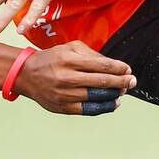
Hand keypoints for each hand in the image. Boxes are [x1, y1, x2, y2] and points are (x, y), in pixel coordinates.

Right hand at [15, 41, 137, 115]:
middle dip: (121, 82)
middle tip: (132, 81)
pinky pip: (88, 109)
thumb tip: (115, 65)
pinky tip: (113, 103)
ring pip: (96, 97)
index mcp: (68, 59)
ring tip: (123, 92)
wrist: (26, 74)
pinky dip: (104, 107)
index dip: (119, 68)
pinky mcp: (62, 107)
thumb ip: (92, 54)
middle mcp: (66, 77)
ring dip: (114, 95)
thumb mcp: (70, 48)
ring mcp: (64, 94)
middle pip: (101, 81)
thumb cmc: (52, 58)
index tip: (128, 69)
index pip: (101, 65)